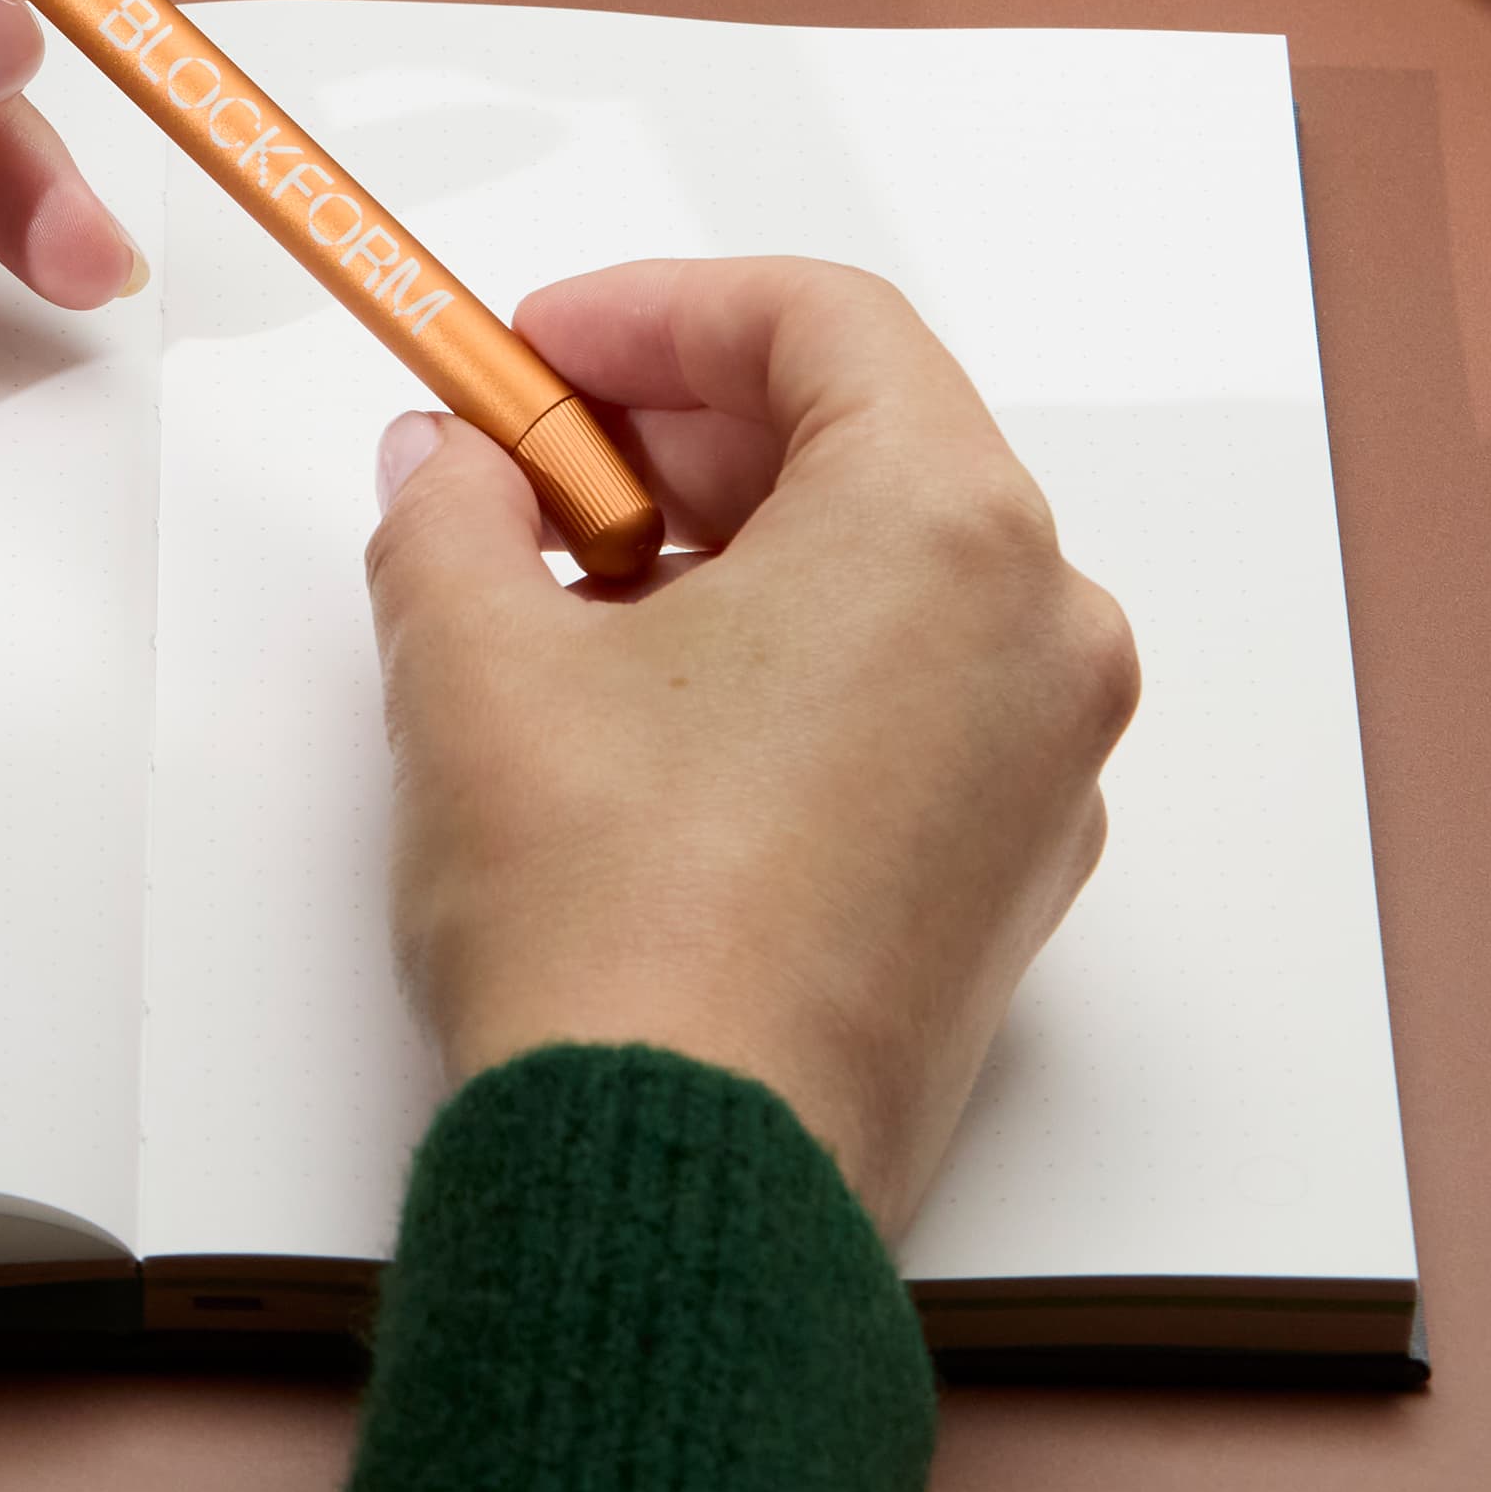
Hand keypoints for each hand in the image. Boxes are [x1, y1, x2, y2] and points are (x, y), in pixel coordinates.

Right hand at [363, 258, 1135, 1236]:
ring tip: (566, 597)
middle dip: (678, 431)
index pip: (821, 321)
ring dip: (727, 547)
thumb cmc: (617, 931)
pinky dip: (788, 658)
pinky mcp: (1005, 874)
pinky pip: (909, 694)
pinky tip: (648, 710)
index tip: (545, 348)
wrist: (673, 1181)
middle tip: (532, 461)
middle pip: (866, 439)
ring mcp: (1040, 766)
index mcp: (945, 532)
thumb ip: (451, 514)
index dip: (656, 310)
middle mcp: (1036, 633)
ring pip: (889, 574)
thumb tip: (449, 473)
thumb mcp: (473, 659)